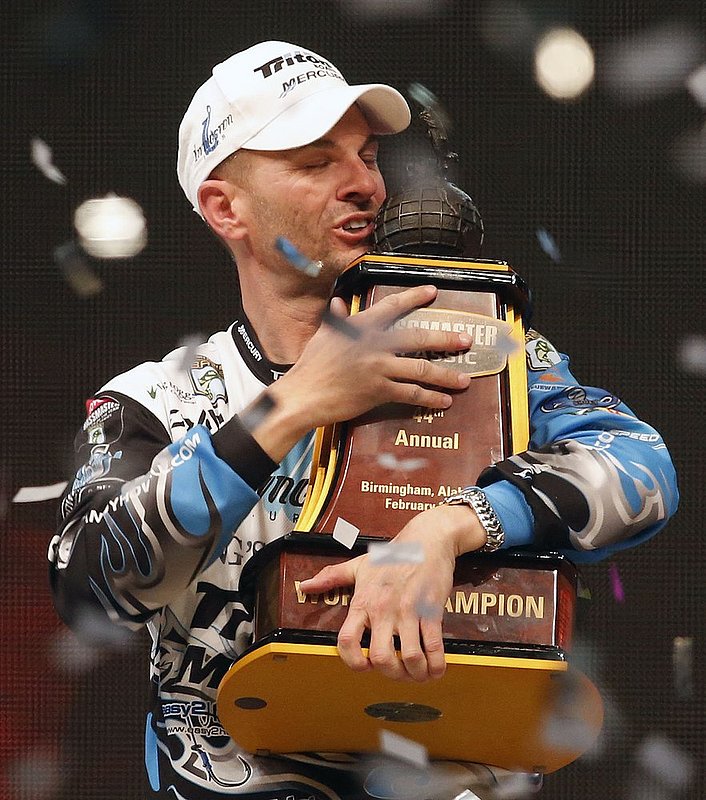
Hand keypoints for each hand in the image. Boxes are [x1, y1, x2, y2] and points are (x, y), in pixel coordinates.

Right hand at [255, 285, 471, 460]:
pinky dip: (430, 398)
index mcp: (360, 327)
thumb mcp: (323, 335)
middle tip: (466, 341)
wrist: (303, 395)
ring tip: (465, 378)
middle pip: (418, 339)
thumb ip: (337, 318)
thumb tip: (339, 304)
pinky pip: (411, 394)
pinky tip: (444, 400)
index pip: (392, 306)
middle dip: (446, 339)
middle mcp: (374, 344)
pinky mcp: (378, 391)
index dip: (415, 297)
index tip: (433, 292)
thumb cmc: (311, 366)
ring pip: (421, 369)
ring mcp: (378, 368)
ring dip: (446, 374)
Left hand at [298, 504, 486, 681]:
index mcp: (363, 602)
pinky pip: (434, 647)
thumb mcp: (358, 564)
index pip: (347, 640)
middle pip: (381, 657)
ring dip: (415, 673)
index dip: (352, 661)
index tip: (364, 666)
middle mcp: (383, 609)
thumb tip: (305, 586)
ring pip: (410, 658)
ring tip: (419, 672)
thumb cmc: (393, 554)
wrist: (426, 540)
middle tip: (397, 672)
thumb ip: (331, 577)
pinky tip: (436, 667)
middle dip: (390, 673)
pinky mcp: (431, 611)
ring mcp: (408, 612)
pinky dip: (436, 665)